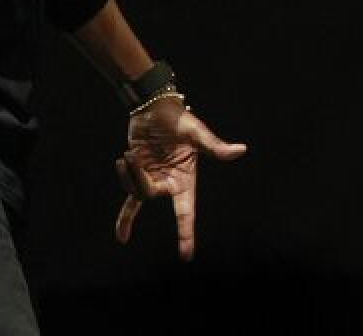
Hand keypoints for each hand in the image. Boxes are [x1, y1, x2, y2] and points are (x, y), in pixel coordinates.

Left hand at [114, 96, 246, 260]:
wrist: (154, 107)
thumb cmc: (179, 119)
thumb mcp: (197, 133)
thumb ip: (216, 147)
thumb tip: (241, 150)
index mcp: (186, 178)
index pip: (186, 211)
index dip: (185, 233)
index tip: (186, 255)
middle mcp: (170, 183)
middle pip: (150, 194)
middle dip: (140, 178)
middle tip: (134, 154)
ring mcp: (153, 179)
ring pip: (136, 191)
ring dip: (128, 173)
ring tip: (128, 152)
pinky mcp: (139, 174)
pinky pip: (131, 200)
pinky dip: (126, 218)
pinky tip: (121, 236)